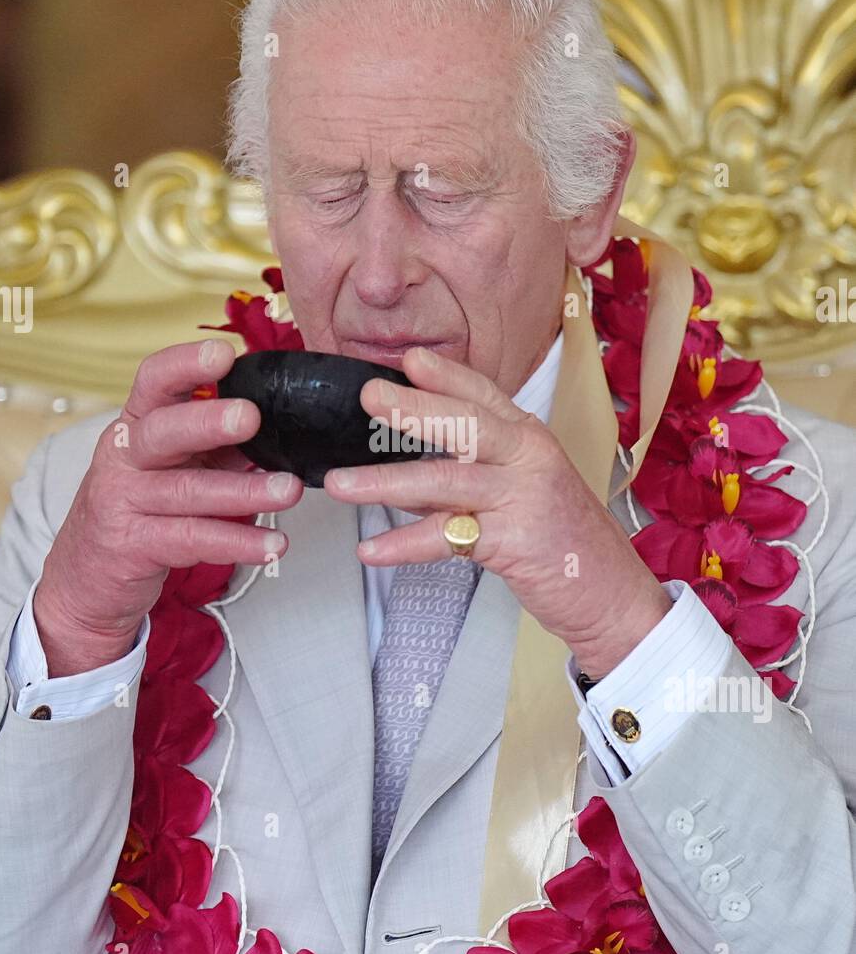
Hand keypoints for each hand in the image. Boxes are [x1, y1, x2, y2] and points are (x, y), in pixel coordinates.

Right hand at [34, 338, 302, 675]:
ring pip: (187, 491)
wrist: (87, 576)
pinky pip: (191, 539)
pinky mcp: (132, 545)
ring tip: (289, 491)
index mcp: (137, 425)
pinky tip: (271, 545)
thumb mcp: (174, 466)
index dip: (187, 364)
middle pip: (163, 430)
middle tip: (251, 417)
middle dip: (208, 421)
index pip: (154, 381)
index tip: (226, 354)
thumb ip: (219, 446)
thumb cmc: (141, 508)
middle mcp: (125, 457)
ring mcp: (123, 501)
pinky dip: (236, 542)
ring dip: (244, 491)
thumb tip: (282, 426)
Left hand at [323, 345, 670, 677]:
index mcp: (531, 440)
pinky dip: (404, 545)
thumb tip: (408, 468)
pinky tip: (371, 549)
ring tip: (341, 484)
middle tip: (368, 397)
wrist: (612, 594)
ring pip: (446, 482)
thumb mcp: (524, 492)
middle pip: (465, 425)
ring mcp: (523, 499)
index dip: (446, 376)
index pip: (484, 396)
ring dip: (386, 483)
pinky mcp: (515, 543)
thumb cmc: (564, 540)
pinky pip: (448, 539)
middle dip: (412, 410)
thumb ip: (472, 474)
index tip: (408, 359)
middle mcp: (529, 460)